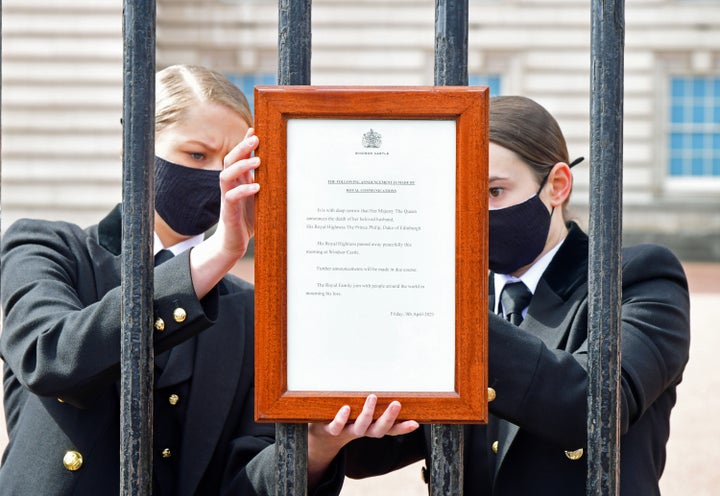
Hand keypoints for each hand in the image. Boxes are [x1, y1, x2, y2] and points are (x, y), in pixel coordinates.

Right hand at [215, 127, 260, 259]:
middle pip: (230, 160)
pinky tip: (256, 187)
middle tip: (255, 138)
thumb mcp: (258, 197)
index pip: (238, 156)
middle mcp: (230, 186)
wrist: (233, 243)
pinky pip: (230, 197)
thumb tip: (279, 168)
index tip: (254, 129)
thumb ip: (263, 182)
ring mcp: (227, 198)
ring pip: (226, 175)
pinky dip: (243, 190)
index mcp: (238, 180)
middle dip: (241, 148)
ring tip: (257, 160)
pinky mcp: (228, 212)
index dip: (244, 142)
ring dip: (241, 166)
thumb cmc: (248, 219)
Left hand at [306, 394, 418, 487]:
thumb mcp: (362, 414)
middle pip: (378, 429)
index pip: (390, 429)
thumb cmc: (346, 420)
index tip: (415, 423)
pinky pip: (336, 426)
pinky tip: (346, 408)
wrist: (321, 436)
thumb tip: (392, 385)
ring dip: (367, 414)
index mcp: (370, 427)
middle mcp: (361, 431)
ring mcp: (346, 431)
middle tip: (396, 404)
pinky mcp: (330, 429)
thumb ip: (375, 404)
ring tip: (372, 397)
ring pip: (360, 427)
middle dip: (388, 418)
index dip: (402, 428)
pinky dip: (341, 418)